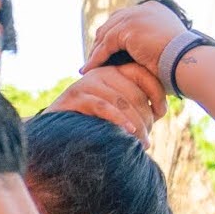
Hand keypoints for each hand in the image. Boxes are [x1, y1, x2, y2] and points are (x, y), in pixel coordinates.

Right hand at [43, 59, 165, 136]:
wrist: (52, 130)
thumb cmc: (88, 121)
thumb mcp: (114, 108)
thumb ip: (132, 103)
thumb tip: (160, 111)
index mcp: (114, 71)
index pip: (144, 75)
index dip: (157, 95)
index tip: (161, 115)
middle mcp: (101, 72)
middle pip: (134, 92)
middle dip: (145, 118)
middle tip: (147, 138)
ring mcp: (87, 83)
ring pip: (121, 101)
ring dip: (136, 124)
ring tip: (141, 142)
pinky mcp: (75, 96)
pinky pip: (103, 106)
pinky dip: (118, 120)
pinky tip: (128, 132)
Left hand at [88, 0, 191, 85]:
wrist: (186, 61)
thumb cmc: (178, 61)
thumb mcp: (161, 44)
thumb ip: (145, 41)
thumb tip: (130, 54)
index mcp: (152, 8)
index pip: (123, 19)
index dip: (111, 34)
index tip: (103, 51)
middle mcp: (143, 8)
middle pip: (111, 24)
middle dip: (99, 43)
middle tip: (92, 59)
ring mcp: (135, 16)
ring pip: (105, 35)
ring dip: (95, 52)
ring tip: (89, 66)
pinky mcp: (127, 28)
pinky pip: (105, 46)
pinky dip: (96, 59)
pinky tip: (89, 70)